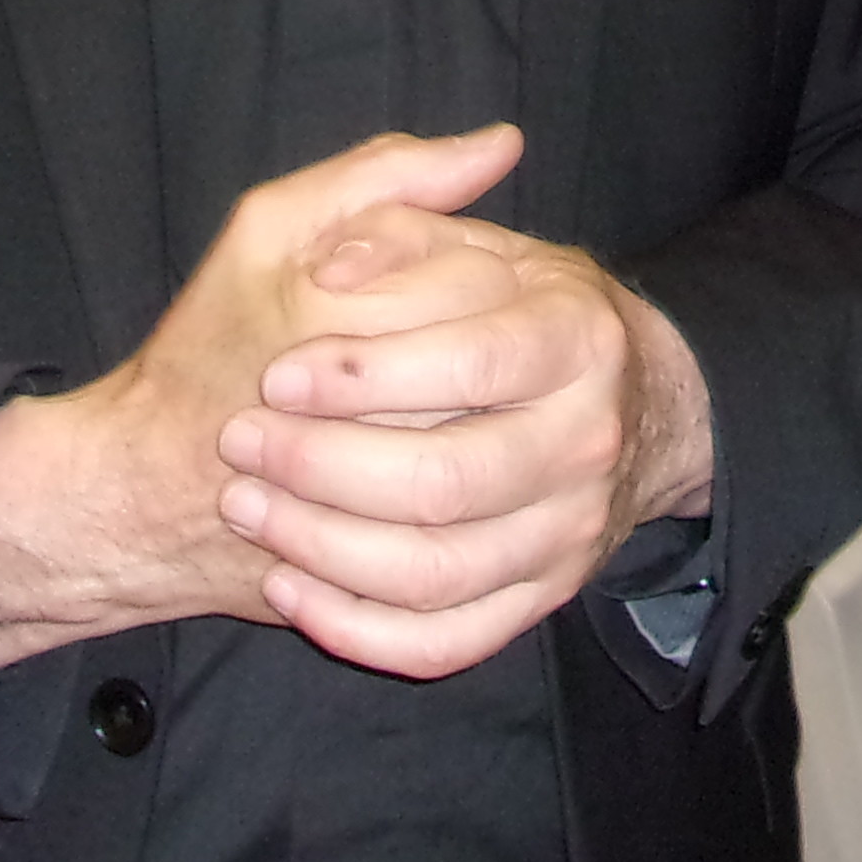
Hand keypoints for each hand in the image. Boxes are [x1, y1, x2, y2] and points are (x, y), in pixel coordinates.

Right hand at [0, 122, 526, 674]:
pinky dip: (467, 506)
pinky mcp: (404, 584)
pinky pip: (478, 544)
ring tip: (407, 410)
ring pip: (500, 456)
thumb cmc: (205, 350)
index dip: (442, 273)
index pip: (478, 281)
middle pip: (499, 370)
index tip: (369, 292)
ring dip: (468, 421)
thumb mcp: (269, 227)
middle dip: (457, 356)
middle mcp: (392, 423)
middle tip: (396, 353)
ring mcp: (402, 517)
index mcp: (351, 322)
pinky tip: (424, 476)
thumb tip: (503, 142)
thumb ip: (384, 173)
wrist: (144, 497)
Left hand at [212, 132, 717, 680]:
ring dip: (322, 549)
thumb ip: (395, 219)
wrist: (620, 399)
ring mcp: (569, 531)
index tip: (276, 375)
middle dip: (322, 468)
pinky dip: (359, 629)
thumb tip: (337, 262)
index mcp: (578, 334)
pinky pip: (447, 642)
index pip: (470, 361)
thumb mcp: (469, 240)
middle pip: (448, 480)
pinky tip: (290, 588)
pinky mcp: (541, 598)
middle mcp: (588, 439)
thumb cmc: (510, 308)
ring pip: (437, 573)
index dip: (362, 375)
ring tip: (248, 507)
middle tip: (240, 442)